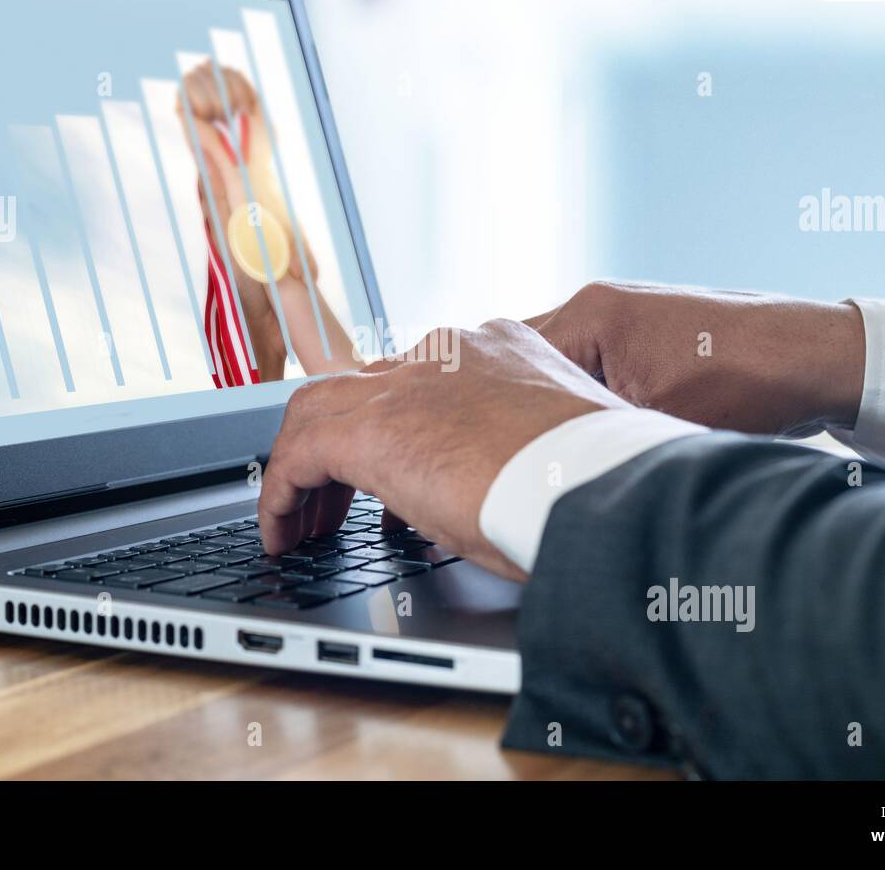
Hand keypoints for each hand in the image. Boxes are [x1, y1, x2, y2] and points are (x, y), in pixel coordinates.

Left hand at [257, 319, 622, 580]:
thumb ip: (509, 451)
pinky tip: (284, 534)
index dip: (392, 425)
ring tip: (300, 523)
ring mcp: (406, 380)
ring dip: (302, 468)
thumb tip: (482, 491)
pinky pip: (298, 453)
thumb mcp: (548, 452)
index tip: (388, 473)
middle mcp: (447, 352)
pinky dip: (282, 495)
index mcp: (498, 351)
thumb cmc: (598, 482)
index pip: (417, 377)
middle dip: (337, 443)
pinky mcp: (371, 427)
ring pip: (318, 409)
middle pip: (361, 386)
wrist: (602, 487)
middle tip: (333, 500)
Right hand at [526, 281, 865, 435]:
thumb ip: (589, 434)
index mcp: (589, 314)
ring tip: (563, 449)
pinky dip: (591, 399)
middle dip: (525, 410)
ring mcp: (624, 316)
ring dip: (560, 407)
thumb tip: (547, 468)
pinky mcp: (647, 335)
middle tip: (520, 456)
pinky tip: (602, 434)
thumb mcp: (653, 421)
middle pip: (528, 363)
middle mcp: (599, 304)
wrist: (815, 357)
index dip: (498, 414)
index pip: (506, 363)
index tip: (497, 455)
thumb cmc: (744, 382)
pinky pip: (594, 368)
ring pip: (562, 370)